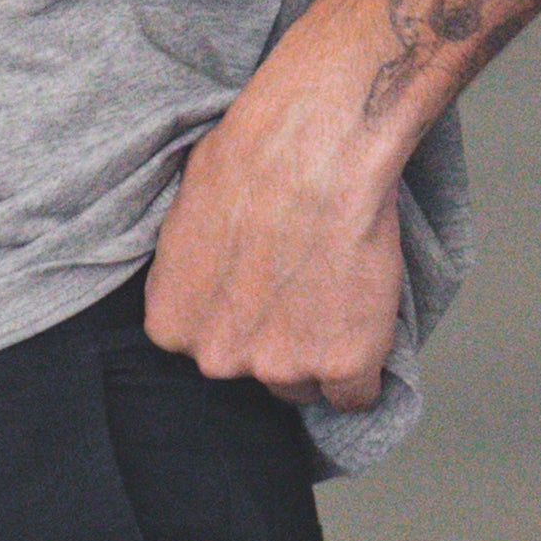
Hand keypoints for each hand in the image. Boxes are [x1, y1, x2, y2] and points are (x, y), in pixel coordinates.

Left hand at [142, 15, 405, 405]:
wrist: (316, 145)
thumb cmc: (252, 159)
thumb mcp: (185, 217)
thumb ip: (193, 273)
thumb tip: (212, 278)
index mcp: (172, 325)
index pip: (211, 351)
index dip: (246, 320)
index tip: (266, 291)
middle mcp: (217, 357)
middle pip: (257, 372)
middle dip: (281, 338)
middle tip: (306, 282)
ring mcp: (279, 367)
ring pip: (306, 383)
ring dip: (324, 349)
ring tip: (338, 284)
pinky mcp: (341, 365)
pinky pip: (356, 395)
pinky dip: (367, 365)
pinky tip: (367, 318)